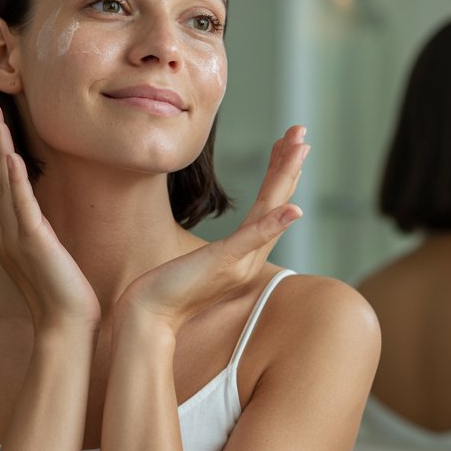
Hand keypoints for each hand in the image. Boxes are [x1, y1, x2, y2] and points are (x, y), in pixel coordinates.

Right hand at [0, 101, 99, 333]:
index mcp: (9, 233)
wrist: (67, 327)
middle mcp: (5, 232)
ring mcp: (16, 238)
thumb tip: (43, 221)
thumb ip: (41, 235)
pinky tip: (13, 156)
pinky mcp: (33, 244)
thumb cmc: (65, 296)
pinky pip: (22, 205)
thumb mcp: (50, 256)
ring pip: (2, 183)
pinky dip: (16, 179)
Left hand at [112, 126, 308, 334]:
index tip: (286, 145)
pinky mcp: (224, 264)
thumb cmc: (166, 290)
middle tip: (302, 132)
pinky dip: (274, 224)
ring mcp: (239, 262)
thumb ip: (219, 254)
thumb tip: (223, 247)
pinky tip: (292, 208)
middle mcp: (249, 258)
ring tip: (299, 149)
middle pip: (276, 203)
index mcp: (244, 254)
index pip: (267, 206)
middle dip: (289, 165)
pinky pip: (253, 240)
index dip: (279, 174)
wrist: (149, 318)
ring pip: (270, 212)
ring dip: (286, 178)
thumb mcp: (196, 264)